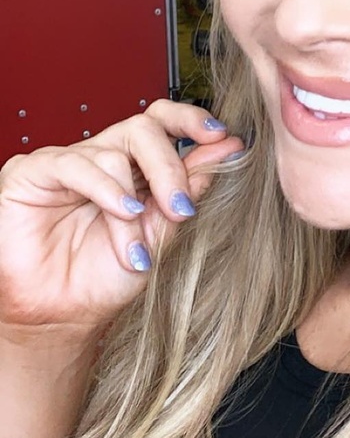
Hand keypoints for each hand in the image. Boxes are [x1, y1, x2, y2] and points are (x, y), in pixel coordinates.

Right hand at [0, 100, 244, 336]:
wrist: (62, 317)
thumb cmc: (105, 278)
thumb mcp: (161, 234)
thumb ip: (189, 189)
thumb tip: (227, 149)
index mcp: (136, 166)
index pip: (163, 121)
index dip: (192, 120)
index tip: (222, 137)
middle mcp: (105, 157)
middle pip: (144, 127)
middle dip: (170, 167)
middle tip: (181, 207)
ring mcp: (70, 162)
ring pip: (114, 153)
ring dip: (134, 201)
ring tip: (139, 240)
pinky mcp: (33, 172)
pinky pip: (73, 164)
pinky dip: (105, 189)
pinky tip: (121, 213)